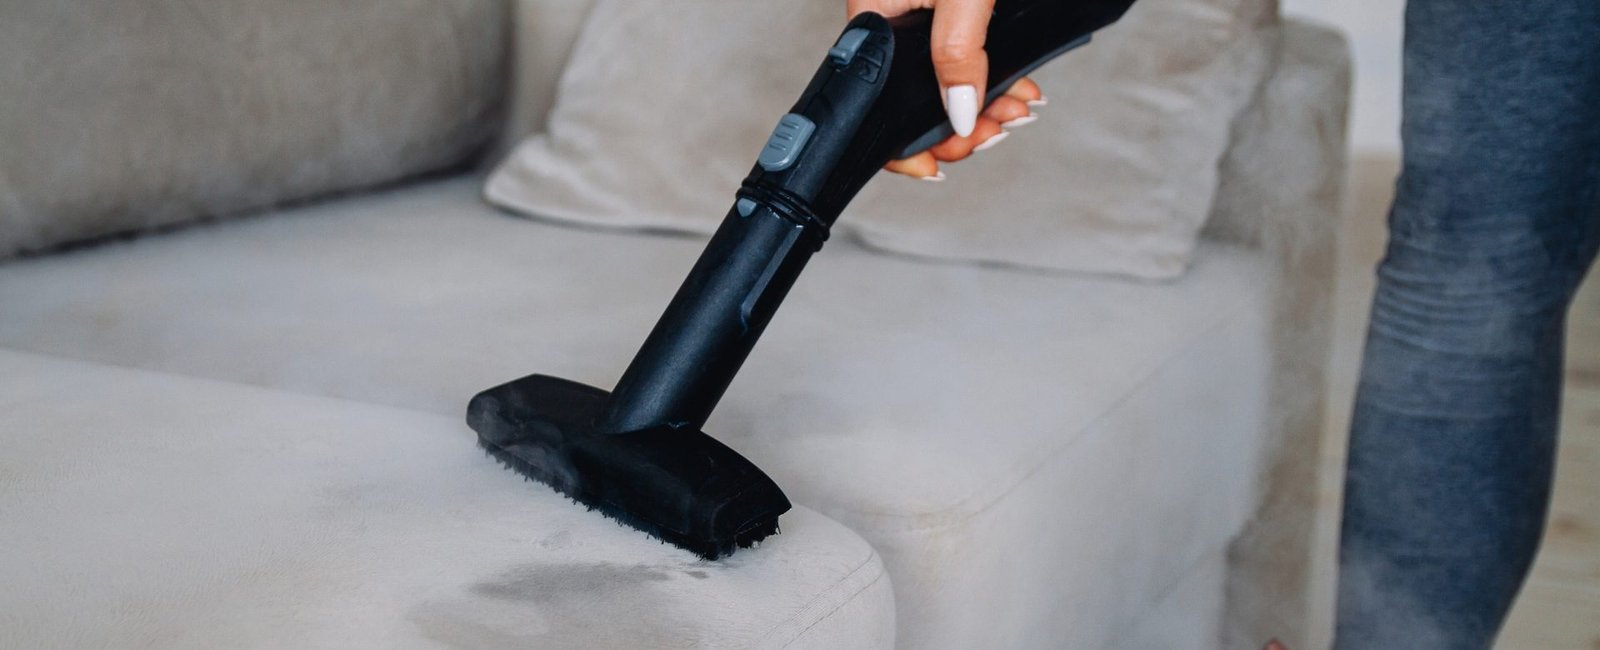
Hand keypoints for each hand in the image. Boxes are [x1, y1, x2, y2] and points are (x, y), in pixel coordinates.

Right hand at [846, 0, 1045, 179]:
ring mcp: (922, 20)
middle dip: (959, 128)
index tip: (934, 167)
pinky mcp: (952, 15)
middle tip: (993, 133)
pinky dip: (994, 83)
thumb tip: (958, 115)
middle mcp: (893, 21)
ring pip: (946, 86)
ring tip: (1017, 112)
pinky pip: (967, 63)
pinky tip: (1018, 94)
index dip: (903, 144)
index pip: (875, 101)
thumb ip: (955, 54)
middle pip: (914, 101)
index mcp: (875, 15)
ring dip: (984, 109)